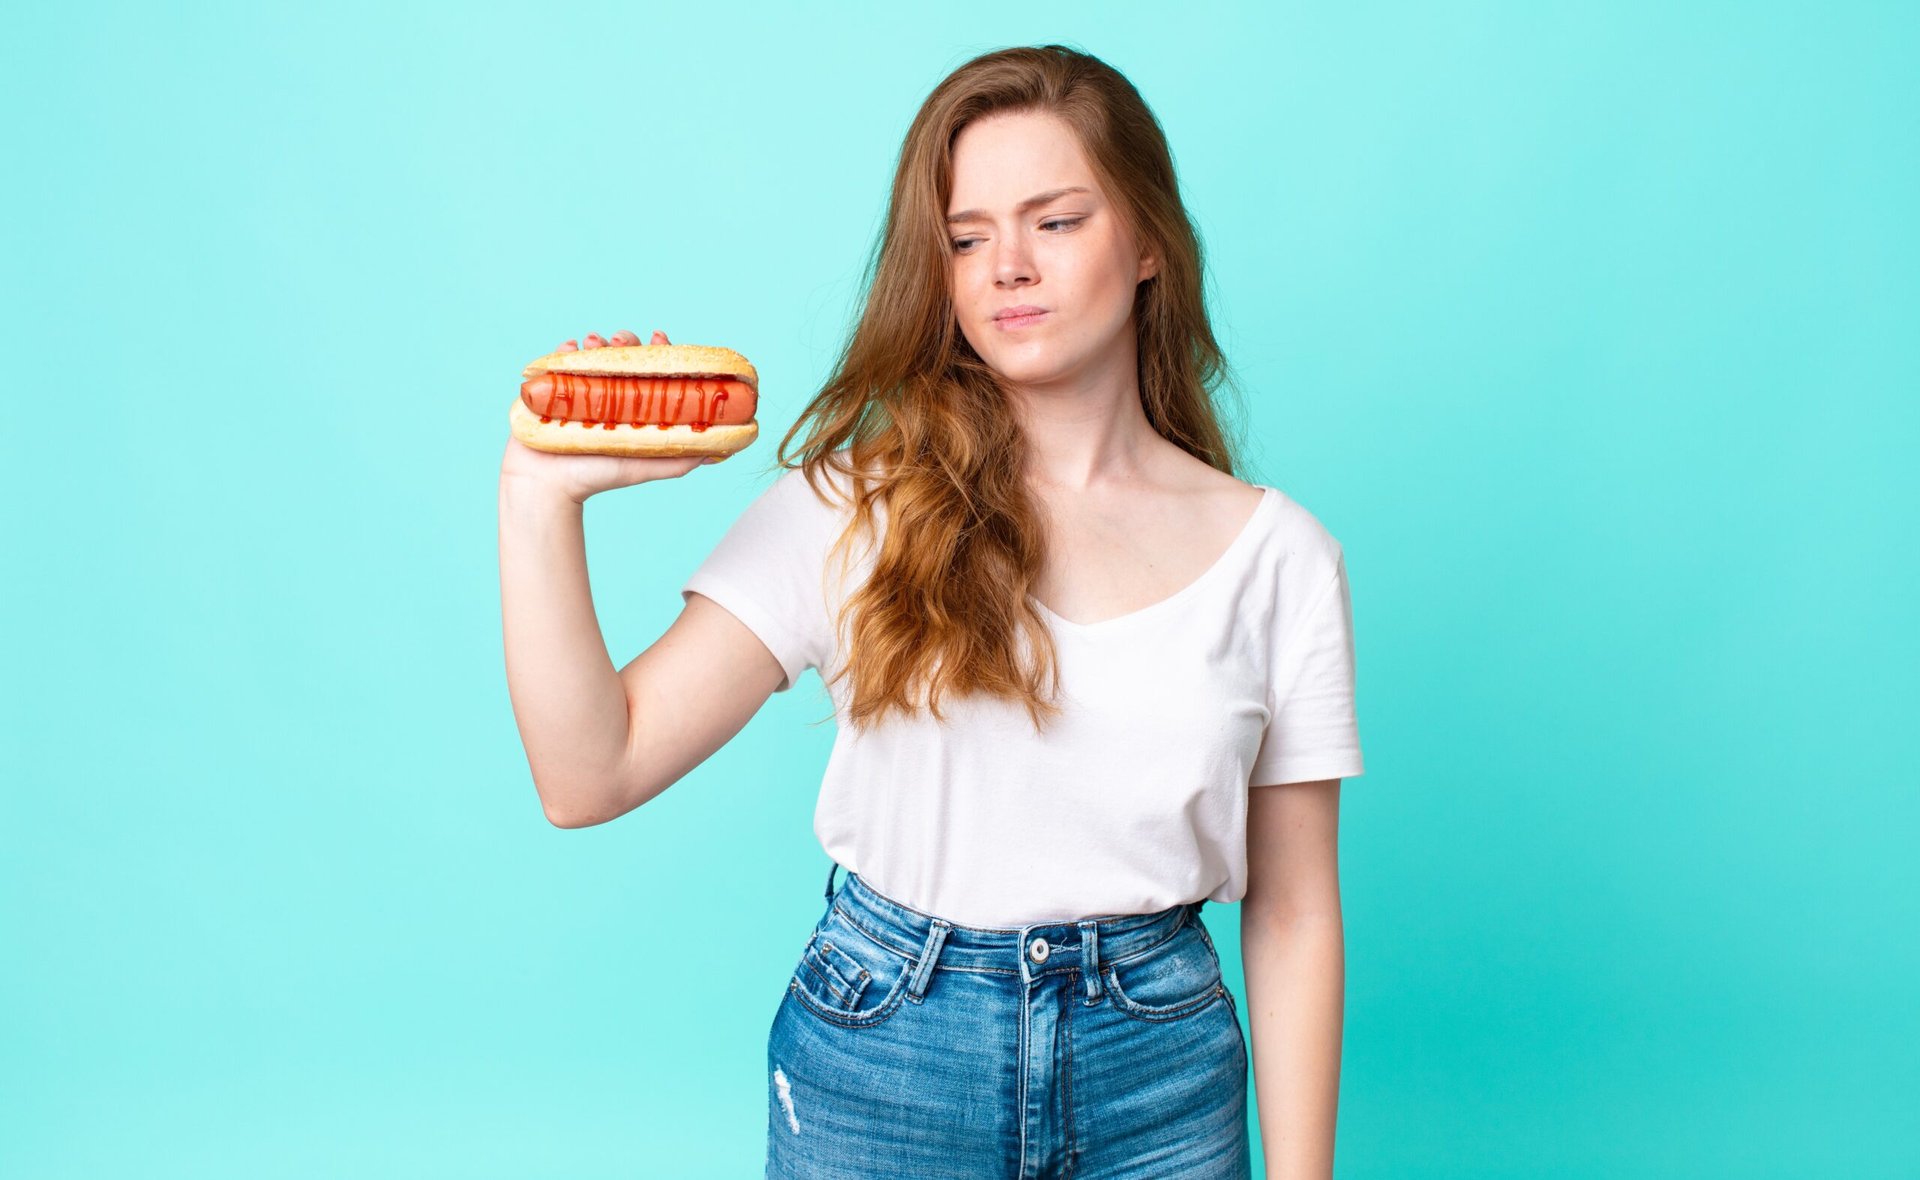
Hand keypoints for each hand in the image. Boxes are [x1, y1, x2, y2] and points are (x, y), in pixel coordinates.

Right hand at [501, 329, 717, 503]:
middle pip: (622, 355)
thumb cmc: (596, 477)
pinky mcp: (551, 388)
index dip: (658, 352)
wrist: (548, 486)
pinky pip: (558, 360)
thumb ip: (678, 458)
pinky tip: (572, 347)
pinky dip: (566, 349)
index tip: (660, 338)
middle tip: (622, 340)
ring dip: (596, 341)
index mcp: (632, 406)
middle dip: (625, 341)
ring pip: (591, 353)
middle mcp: (608, 394)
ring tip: (594, 342)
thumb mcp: (643, 466)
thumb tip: (717, 451)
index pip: (650, 370)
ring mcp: (579, 389)